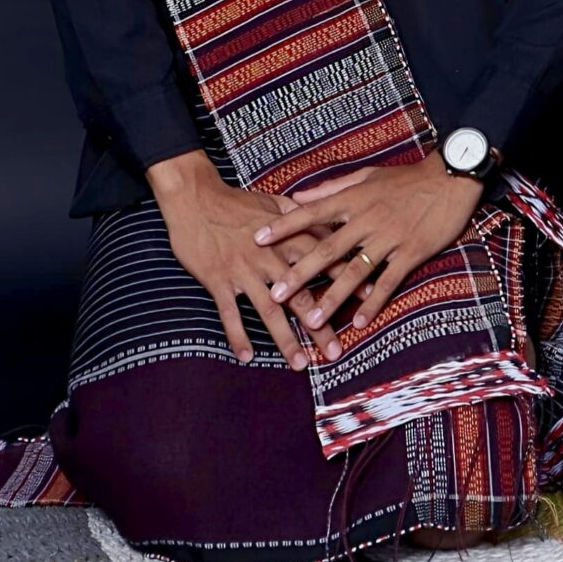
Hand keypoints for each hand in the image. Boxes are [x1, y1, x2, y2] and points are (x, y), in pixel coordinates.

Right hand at [148, 151, 339, 370]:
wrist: (195, 197)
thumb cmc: (235, 201)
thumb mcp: (272, 201)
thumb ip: (299, 215)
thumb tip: (324, 220)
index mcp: (287, 239)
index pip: (324, 263)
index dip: (347, 281)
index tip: (367, 300)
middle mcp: (270, 258)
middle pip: (301, 296)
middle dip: (320, 326)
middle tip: (335, 352)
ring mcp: (244, 272)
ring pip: (269, 311)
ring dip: (285, 339)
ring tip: (300, 363)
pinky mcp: (219, 281)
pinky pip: (230, 313)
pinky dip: (238, 336)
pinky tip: (247, 357)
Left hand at [254, 158, 484, 335]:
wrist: (452, 177)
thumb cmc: (407, 178)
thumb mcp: (367, 176)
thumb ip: (331, 188)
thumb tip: (297, 196)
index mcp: (354, 199)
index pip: (311, 213)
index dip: (283, 226)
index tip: (256, 238)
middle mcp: (367, 219)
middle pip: (328, 249)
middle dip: (300, 273)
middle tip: (276, 294)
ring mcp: (390, 237)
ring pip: (356, 271)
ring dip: (333, 297)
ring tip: (313, 319)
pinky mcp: (412, 252)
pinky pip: (389, 281)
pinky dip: (374, 302)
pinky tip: (359, 321)